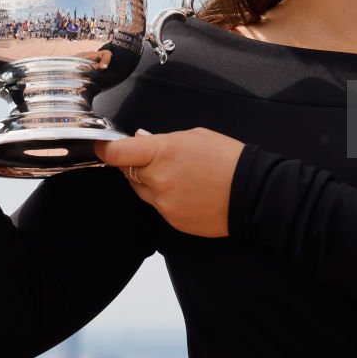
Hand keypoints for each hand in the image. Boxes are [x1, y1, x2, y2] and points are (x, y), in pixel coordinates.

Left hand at [95, 128, 245, 237]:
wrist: (253, 193)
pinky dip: (166, 198)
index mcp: (163, 152)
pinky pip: (158, 206)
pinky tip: (187, 191)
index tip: (103, 146)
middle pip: (128, 172)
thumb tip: (141, 139)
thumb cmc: (228, 159)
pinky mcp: (172, 221)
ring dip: (151, 182)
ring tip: (180, 175)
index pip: (117, 153)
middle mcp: (158, 180)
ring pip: (142, 191)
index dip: (105, 149)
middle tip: (160, 158)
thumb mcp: (196, 136)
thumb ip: (162, 139)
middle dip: (137, 164)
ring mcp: (164, 204)